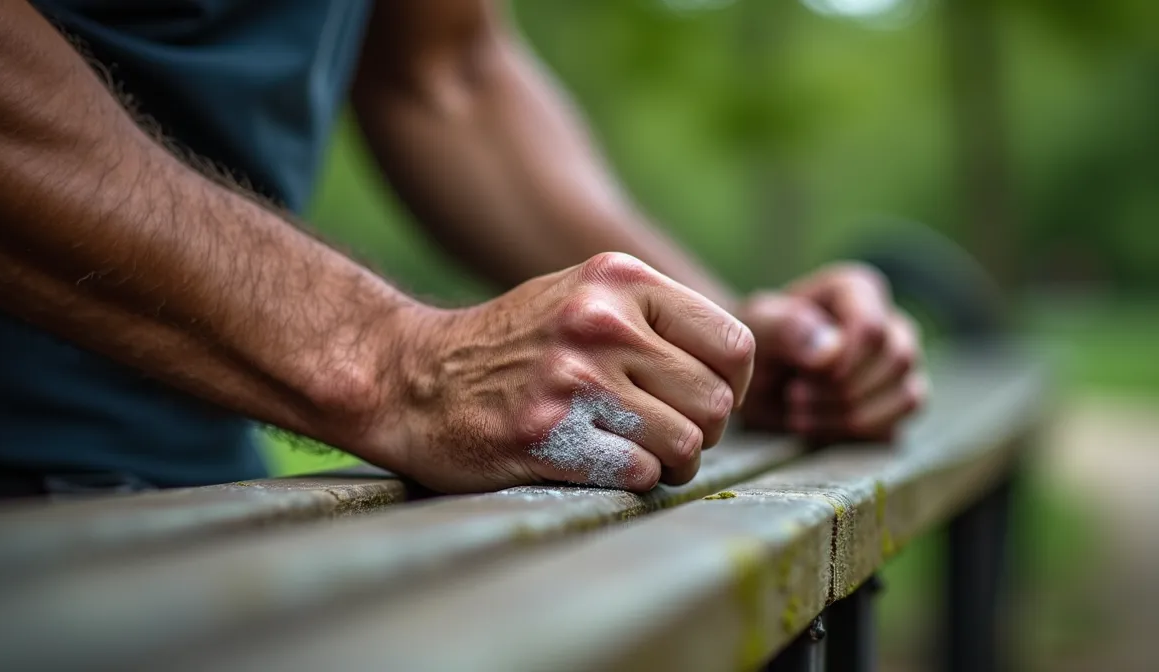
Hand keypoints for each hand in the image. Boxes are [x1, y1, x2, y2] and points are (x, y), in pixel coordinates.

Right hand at [355, 253, 754, 492]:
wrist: (414, 378)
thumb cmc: (516, 345)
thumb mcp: (585, 295)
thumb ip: (658, 317)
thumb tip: (743, 370)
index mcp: (618, 279)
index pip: (735, 344)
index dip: (734, 385)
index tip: (702, 399)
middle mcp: (600, 321)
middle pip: (716, 402)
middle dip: (702, 431)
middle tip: (665, 433)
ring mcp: (573, 379)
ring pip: (687, 445)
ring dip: (671, 463)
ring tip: (638, 452)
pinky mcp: (548, 436)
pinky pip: (640, 474)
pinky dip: (632, 480)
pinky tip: (599, 463)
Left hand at [738, 263, 925, 442]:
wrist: (753, 377)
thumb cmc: (757, 341)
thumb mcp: (757, 326)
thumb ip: (786, 327)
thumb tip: (831, 352)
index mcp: (859, 291)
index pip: (873, 327)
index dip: (843, 359)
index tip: (804, 375)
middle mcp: (891, 324)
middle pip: (896, 360)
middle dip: (840, 389)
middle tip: (793, 395)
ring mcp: (900, 367)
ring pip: (907, 396)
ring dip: (848, 415)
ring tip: (799, 411)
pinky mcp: (895, 406)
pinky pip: (896, 427)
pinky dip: (852, 436)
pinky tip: (814, 427)